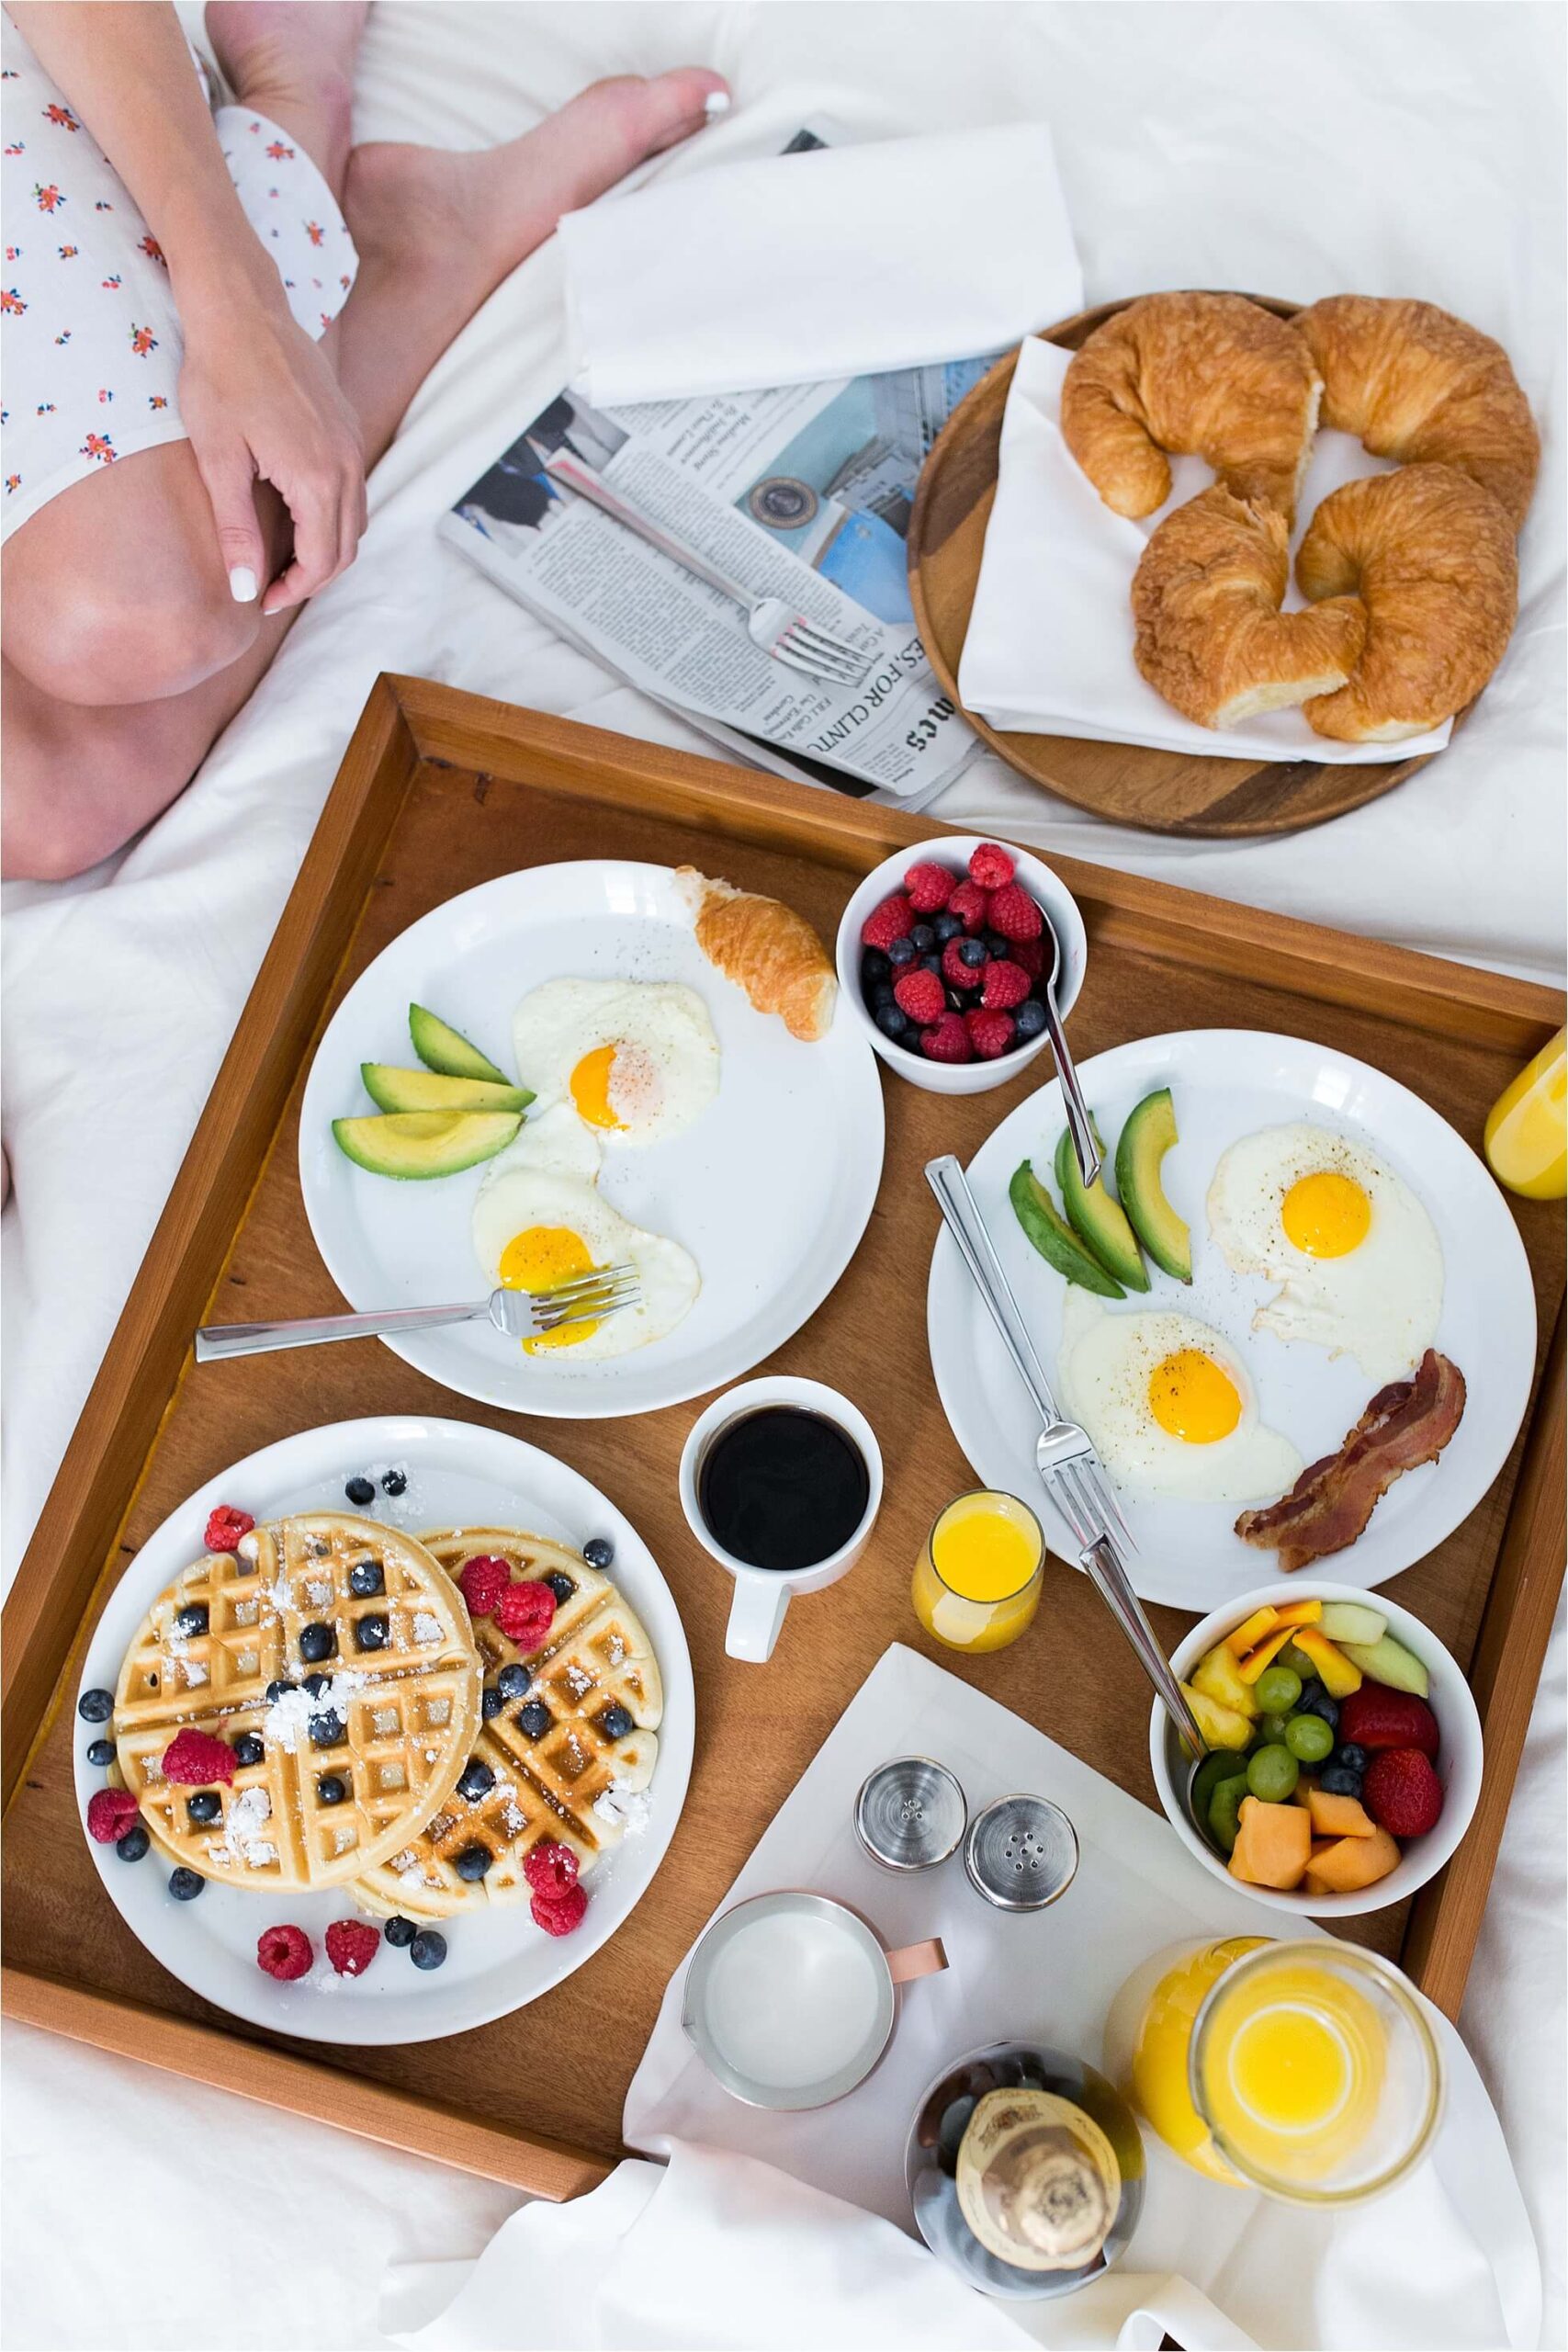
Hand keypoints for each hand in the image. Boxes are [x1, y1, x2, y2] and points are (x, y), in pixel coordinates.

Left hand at [178, 285, 365, 615]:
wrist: (241, 308)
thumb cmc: (219, 377)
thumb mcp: (218, 460)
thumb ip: (236, 530)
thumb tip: (244, 590)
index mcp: (317, 480)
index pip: (321, 561)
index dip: (291, 589)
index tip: (258, 597)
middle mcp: (347, 466)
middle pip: (346, 549)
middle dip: (311, 578)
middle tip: (268, 587)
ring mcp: (353, 445)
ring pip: (355, 522)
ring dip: (325, 550)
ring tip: (283, 559)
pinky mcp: (348, 429)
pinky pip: (354, 491)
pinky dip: (333, 519)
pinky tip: (297, 515)